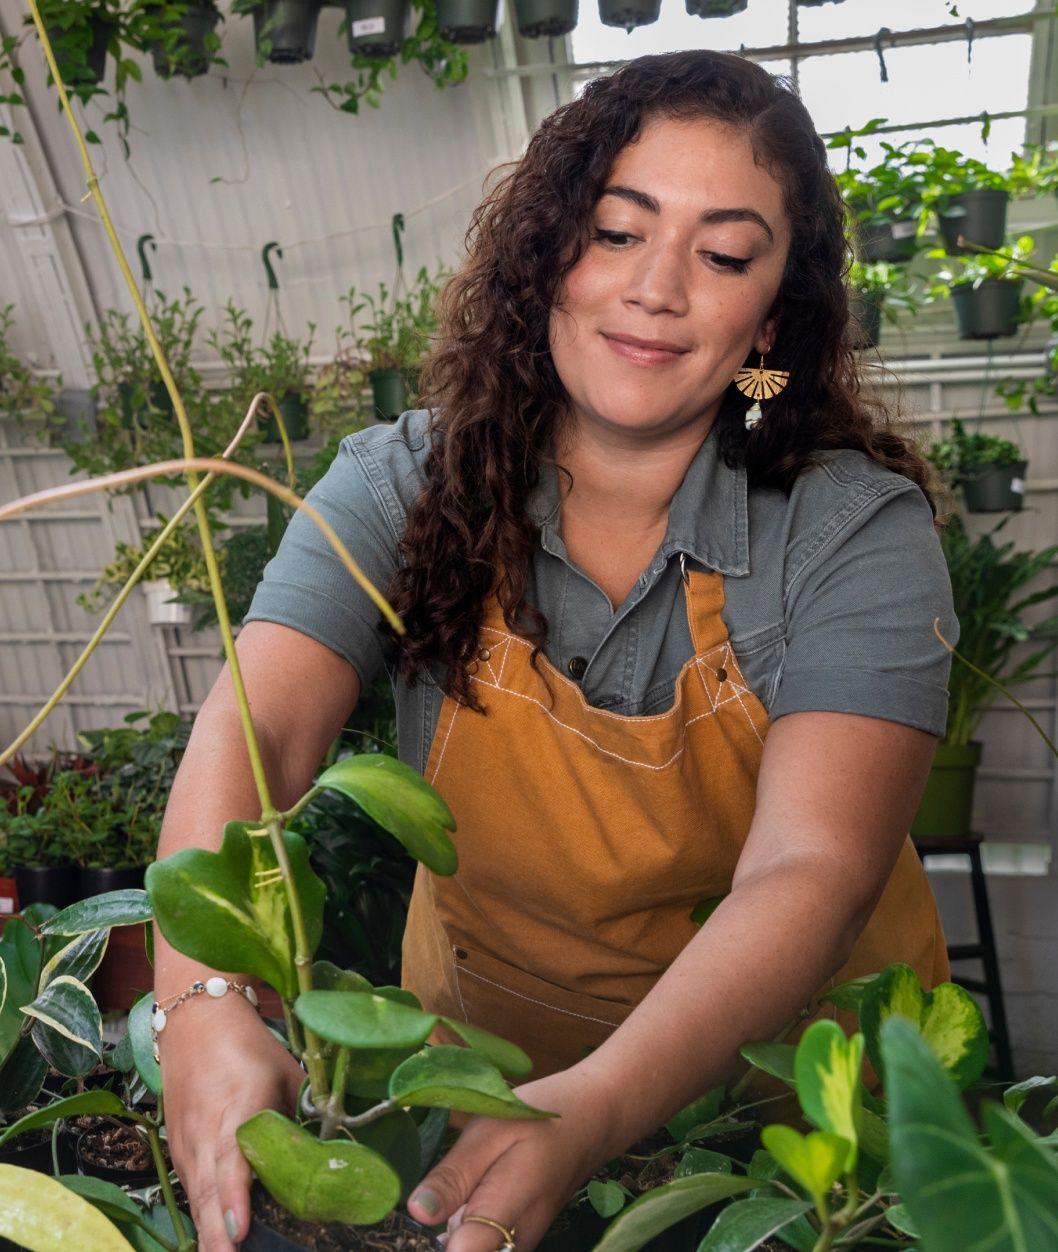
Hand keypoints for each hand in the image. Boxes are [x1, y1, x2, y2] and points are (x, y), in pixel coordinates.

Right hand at [160, 995, 304, 1251]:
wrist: (196, 1021)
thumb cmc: (248, 1046)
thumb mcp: (285, 1072)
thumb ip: (301, 1113)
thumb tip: (328, 1153)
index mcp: (237, 1104)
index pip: (232, 1156)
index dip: (235, 1194)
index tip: (239, 1228)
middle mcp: (205, 1129)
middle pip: (208, 1188)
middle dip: (217, 1231)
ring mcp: (186, 1141)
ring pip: (196, 1194)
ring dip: (207, 1230)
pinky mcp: (178, 1148)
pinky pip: (191, 1187)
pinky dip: (201, 1215)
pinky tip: (215, 1239)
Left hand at [405, 1064, 620, 1251]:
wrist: (591, 1123)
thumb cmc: (538, 1120)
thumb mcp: (489, 1132)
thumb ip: (455, 1176)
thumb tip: (416, 1212)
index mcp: (502, 1213)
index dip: (424, 1241)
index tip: (416, 1215)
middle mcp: (513, 1244)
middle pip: (461, 1251)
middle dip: (436, 1233)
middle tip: (442, 1189)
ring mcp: (520, 1246)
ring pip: (471, 1248)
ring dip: (452, 1228)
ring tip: (456, 1185)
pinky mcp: (520, 1243)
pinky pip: (484, 1244)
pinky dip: (467, 1226)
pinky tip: (469, 1194)